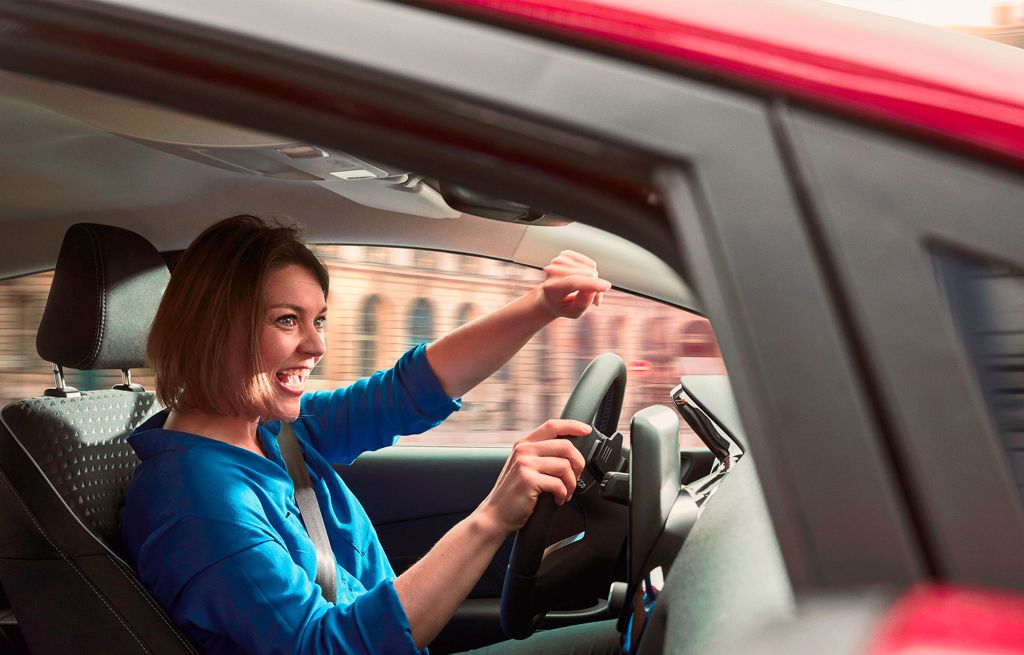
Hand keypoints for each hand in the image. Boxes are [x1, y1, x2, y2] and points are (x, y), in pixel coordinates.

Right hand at [477, 419, 589, 533]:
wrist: (495, 515)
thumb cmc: (513, 494)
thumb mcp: (524, 467)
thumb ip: (541, 456)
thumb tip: (570, 454)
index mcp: (524, 444)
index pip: (552, 426)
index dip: (572, 425)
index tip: (586, 430)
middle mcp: (524, 450)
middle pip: (565, 445)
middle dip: (578, 463)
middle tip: (576, 477)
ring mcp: (525, 464)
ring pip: (565, 466)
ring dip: (571, 483)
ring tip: (565, 493)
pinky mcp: (528, 479)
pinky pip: (558, 484)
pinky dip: (563, 494)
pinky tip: (557, 499)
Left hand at [535, 250, 610, 318]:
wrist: (551, 297)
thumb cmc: (563, 306)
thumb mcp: (573, 313)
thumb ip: (582, 304)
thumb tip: (592, 291)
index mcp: (550, 288)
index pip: (573, 282)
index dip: (591, 284)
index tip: (607, 287)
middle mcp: (551, 271)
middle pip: (586, 274)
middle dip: (595, 287)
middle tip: (592, 299)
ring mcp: (558, 261)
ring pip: (590, 268)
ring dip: (593, 281)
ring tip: (585, 291)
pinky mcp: (565, 254)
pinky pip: (590, 263)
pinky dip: (591, 272)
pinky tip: (583, 279)